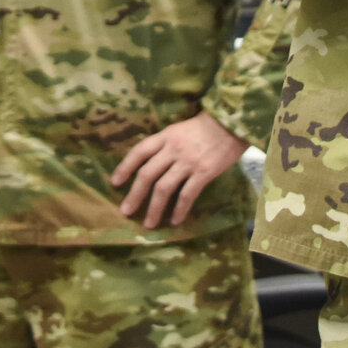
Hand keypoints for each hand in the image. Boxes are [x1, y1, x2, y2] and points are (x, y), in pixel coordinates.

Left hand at [111, 111, 246, 229]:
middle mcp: (173, 149)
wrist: (232, 124)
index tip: (114, 182)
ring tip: (149, 223)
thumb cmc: (205, 127)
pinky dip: (179, 210)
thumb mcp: (179, 130)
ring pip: (164, 188)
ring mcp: (188, 162)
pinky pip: (187, 195)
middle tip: (125, 211)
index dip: (125, 167)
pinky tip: (174, 221)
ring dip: (154, 208)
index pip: (139, 152)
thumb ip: (164, 145)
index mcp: (165, 136)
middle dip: (134, 195)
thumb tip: (148, 165)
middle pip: (147, 174)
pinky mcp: (204, 172)